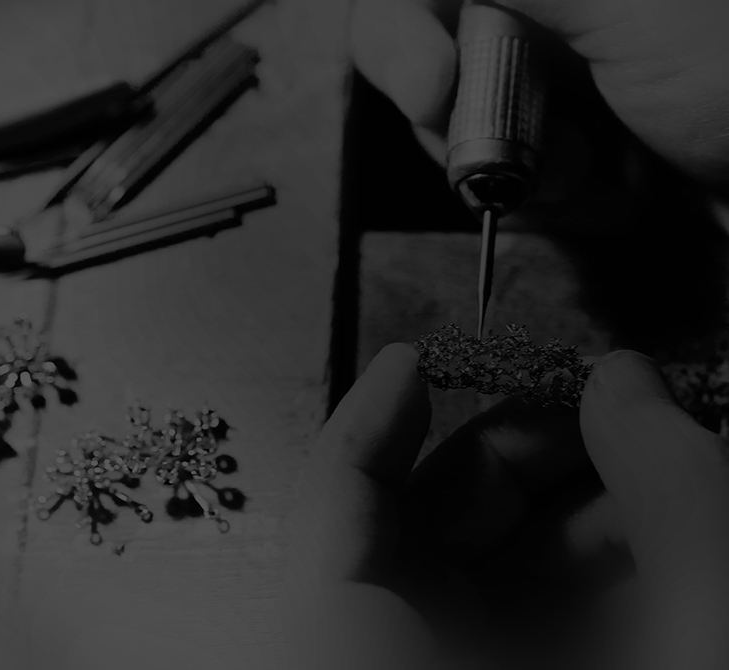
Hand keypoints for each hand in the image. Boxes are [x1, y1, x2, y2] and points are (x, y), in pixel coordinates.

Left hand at [283, 344, 728, 669]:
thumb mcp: (698, 635)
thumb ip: (671, 500)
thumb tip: (629, 387)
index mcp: (372, 655)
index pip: (330, 507)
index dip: (368, 416)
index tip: (417, 361)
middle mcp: (393, 660)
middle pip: (418, 526)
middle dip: (519, 449)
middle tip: (605, 408)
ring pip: (480, 567)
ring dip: (569, 505)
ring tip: (659, 469)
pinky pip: (515, 609)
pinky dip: (579, 567)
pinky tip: (652, 535)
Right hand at [350, 0, 728, 226]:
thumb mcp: (627, 6)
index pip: (414, 0)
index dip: (399, 40)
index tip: (434, 89)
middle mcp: (544, 13)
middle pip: (427, 66)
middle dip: (473, 128)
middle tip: (536, 151)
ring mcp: (558, 76)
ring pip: (467, 135)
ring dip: (523, 176)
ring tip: (598, 175)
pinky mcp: (574, 135)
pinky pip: (513, 178)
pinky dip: (557, 200)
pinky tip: (613, 191)